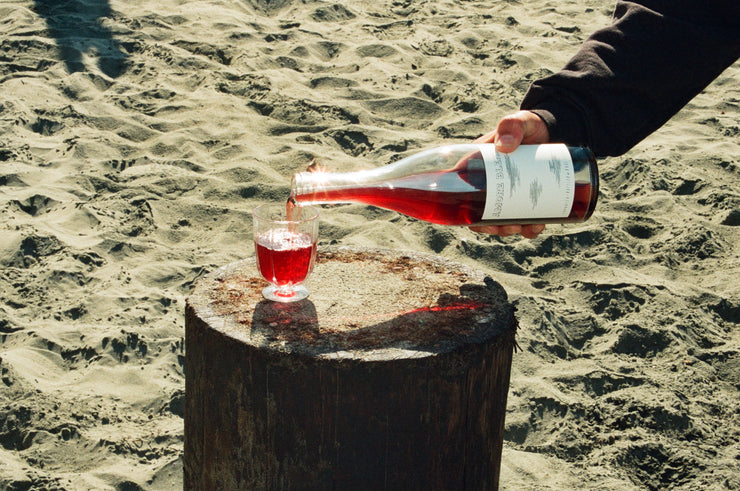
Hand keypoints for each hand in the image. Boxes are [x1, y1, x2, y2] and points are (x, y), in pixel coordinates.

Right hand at [470, 111, 549, 237]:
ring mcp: (507, 190)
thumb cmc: (529, 125)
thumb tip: (504, 147)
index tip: (479, 221)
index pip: (463, 191)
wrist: (552, 129)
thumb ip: (511, 125)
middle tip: (510, 228)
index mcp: (478, 164)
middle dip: (494, 226)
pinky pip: (521, 216)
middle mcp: (489, 181)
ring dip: (510, 229)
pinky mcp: (524, 195)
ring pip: (502, 217)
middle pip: (482, 211)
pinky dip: (529, 227)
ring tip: (526, 228)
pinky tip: (537, 227)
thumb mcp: (520, 121)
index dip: (467, 212)